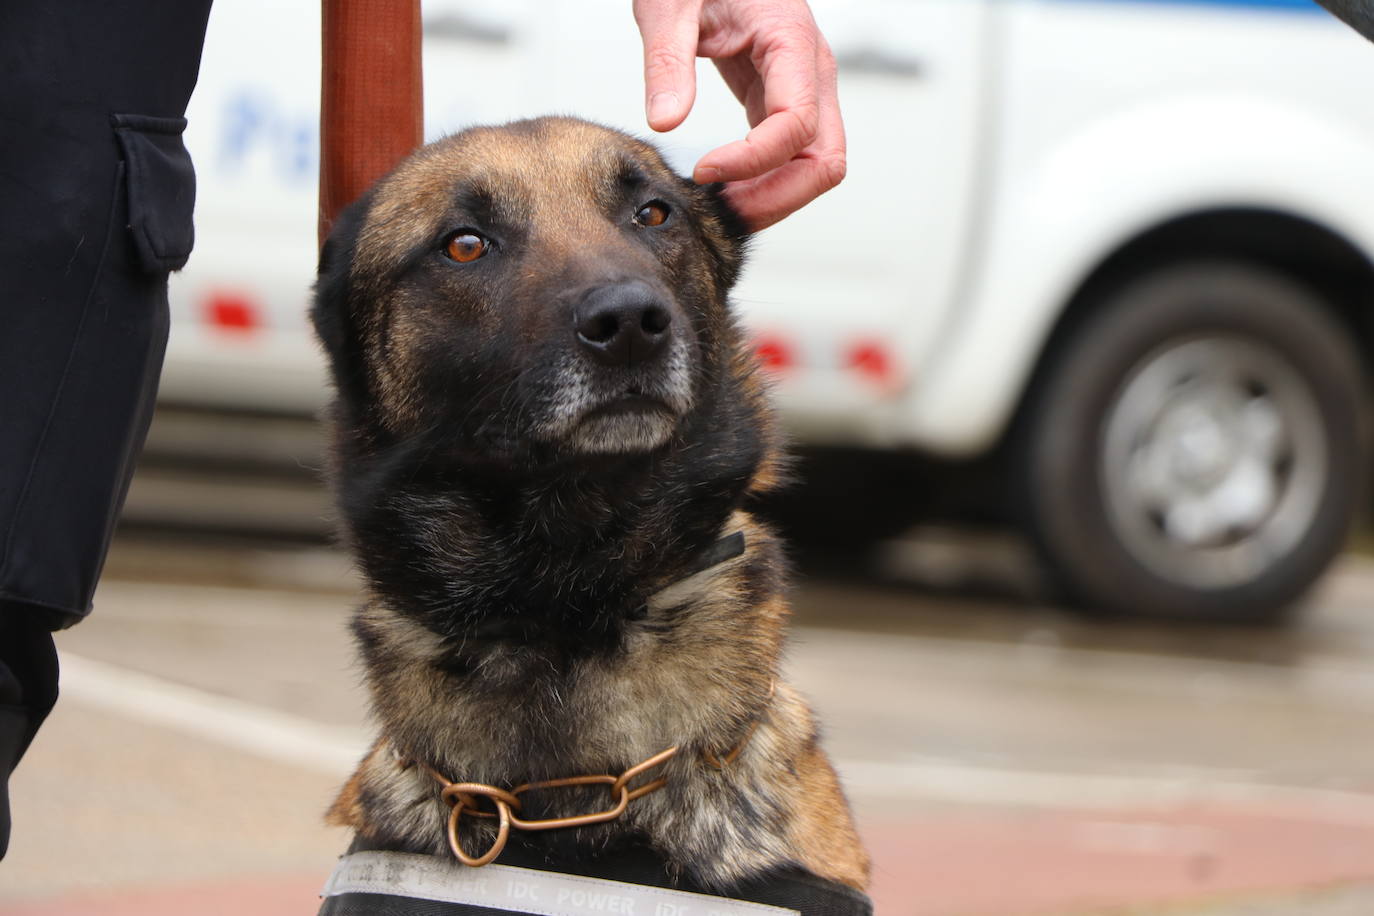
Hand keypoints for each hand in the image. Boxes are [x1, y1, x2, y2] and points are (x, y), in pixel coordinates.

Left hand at [634, 0, 845, 230]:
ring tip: (719, 206)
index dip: (753, 160)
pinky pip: (792, 156)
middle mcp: (811, 69)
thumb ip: (668, 61)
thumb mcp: (670, 4)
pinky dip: (765, 181)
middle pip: (825, 160)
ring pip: (815, 166)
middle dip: (776, 197)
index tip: (703, 172)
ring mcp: (804, 88)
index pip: (796, 123)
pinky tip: (724, 187)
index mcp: (791, 39)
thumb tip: (666, 122)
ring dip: (774, 197)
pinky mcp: (781, 99)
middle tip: (719, 212)